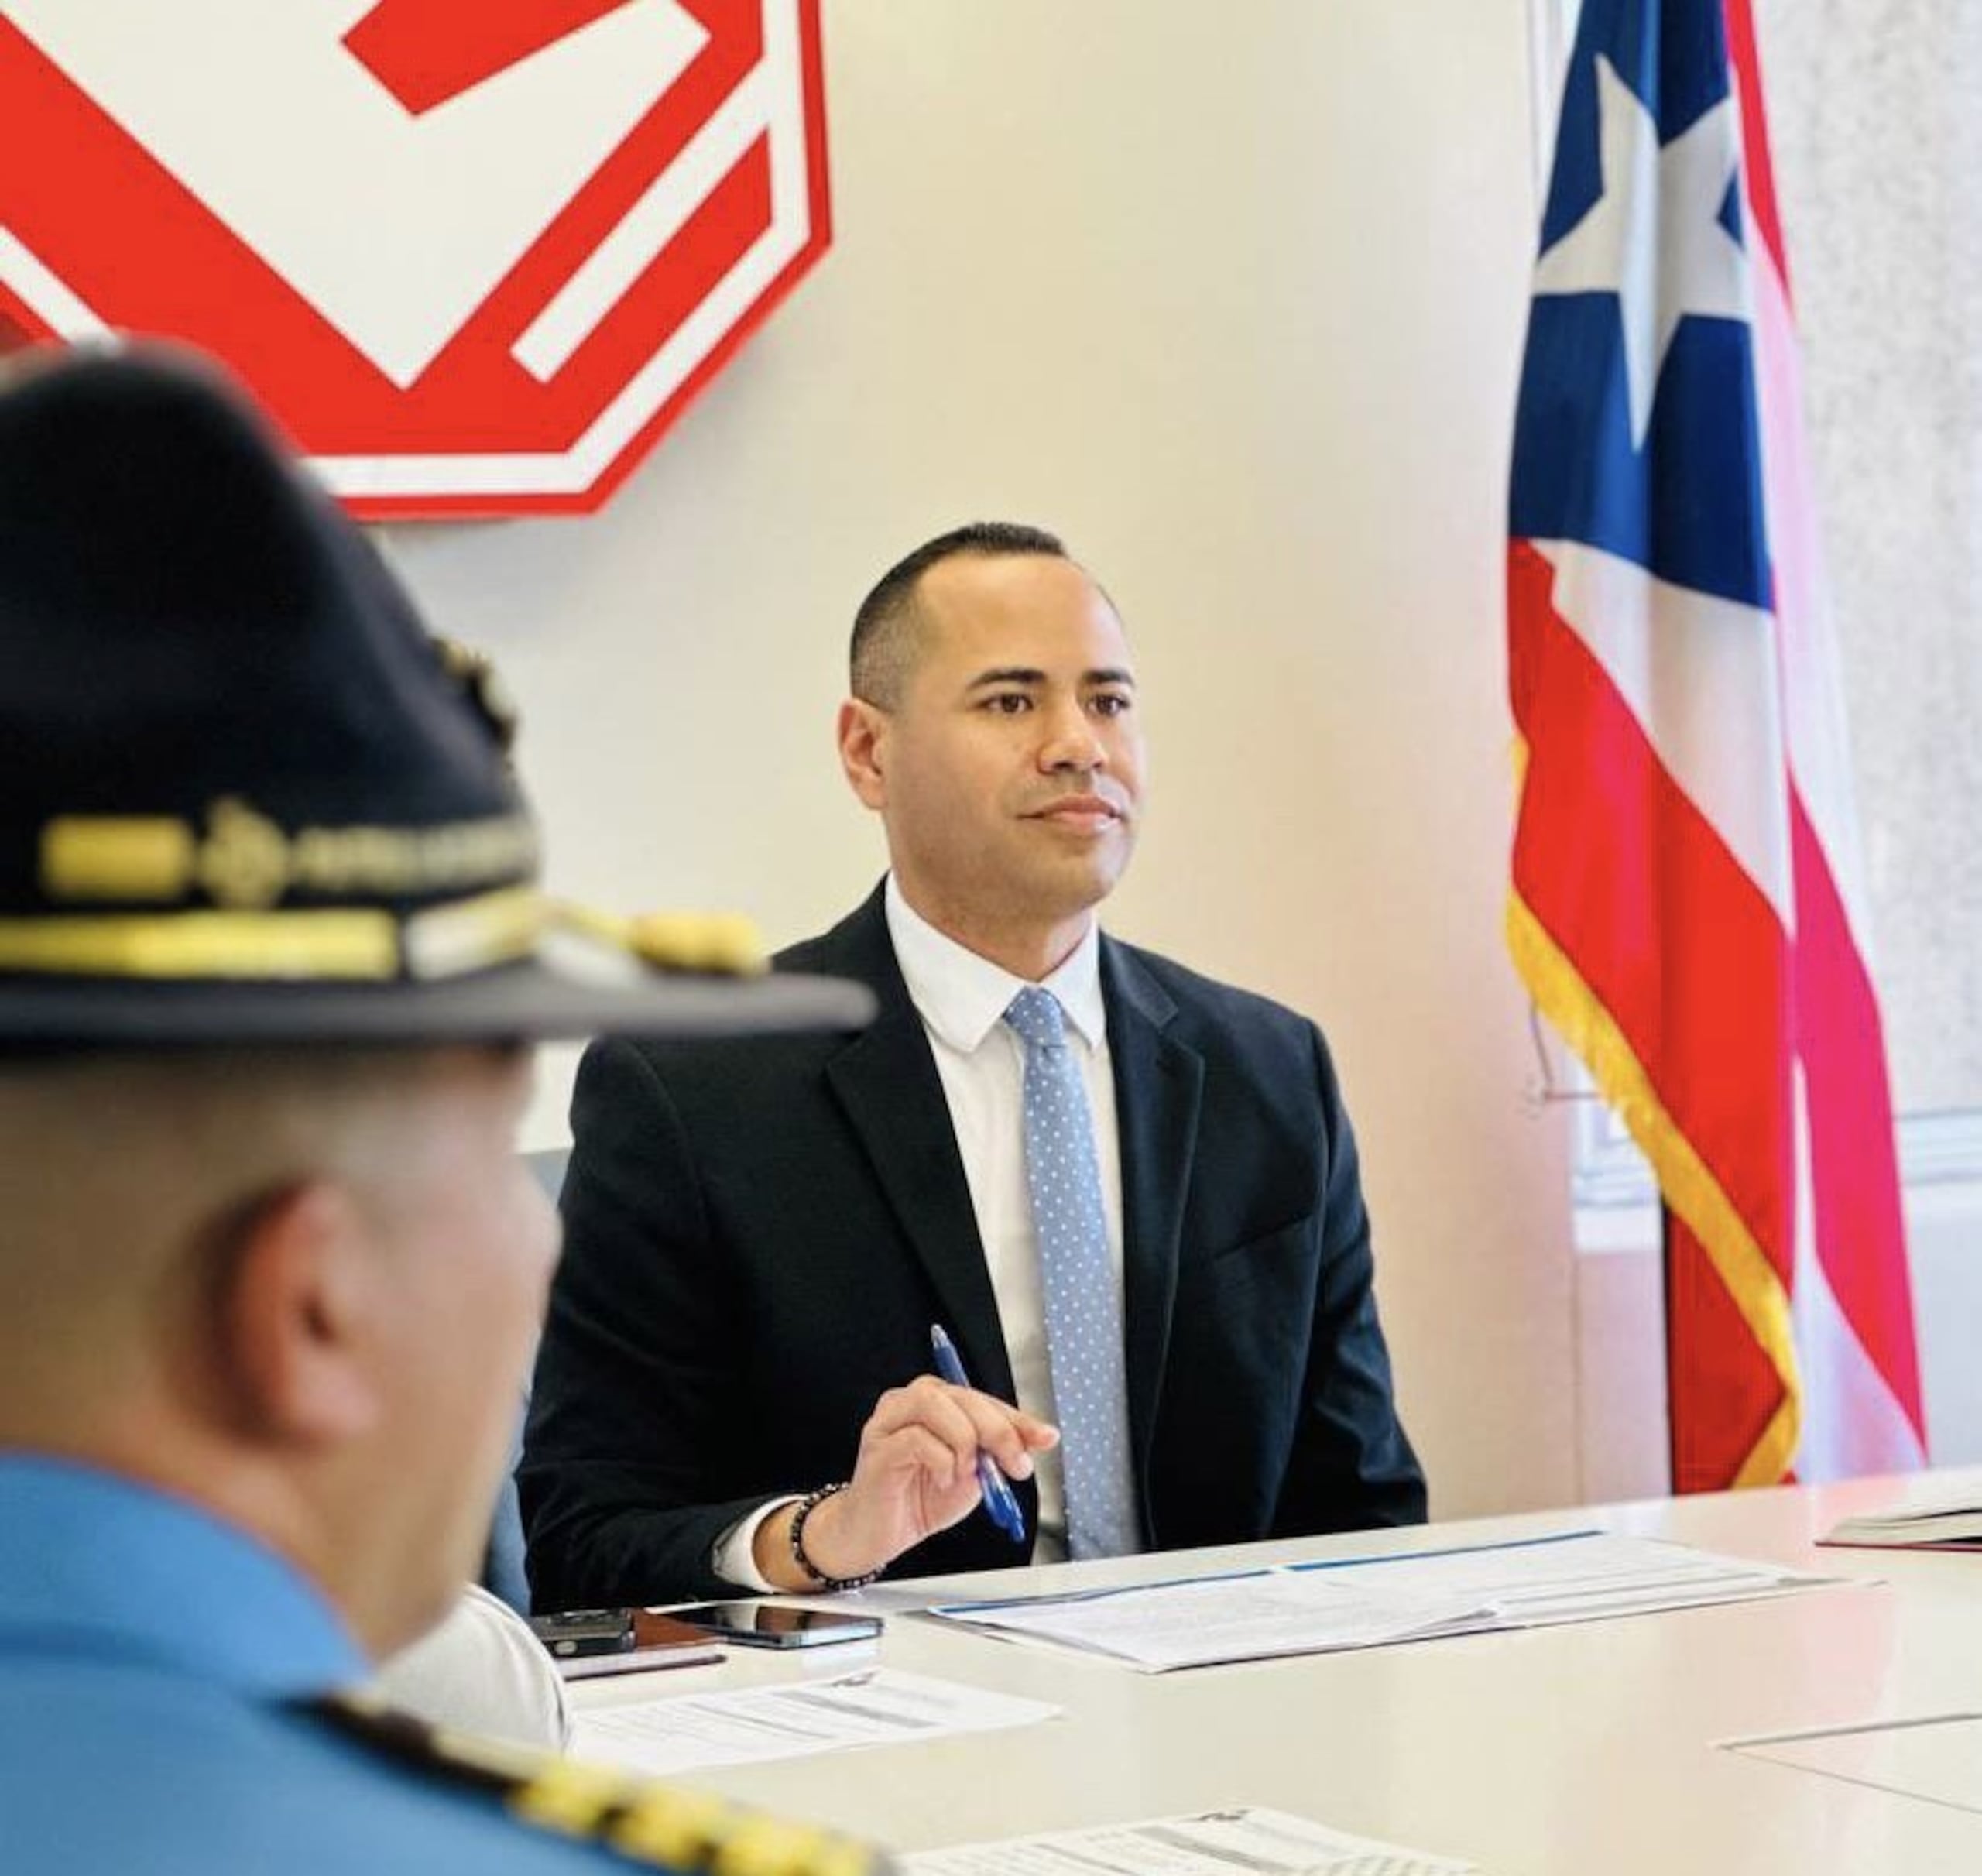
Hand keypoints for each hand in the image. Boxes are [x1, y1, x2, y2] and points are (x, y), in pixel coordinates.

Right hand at [755, 1378, 1056, 1589]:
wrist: (878, 1534)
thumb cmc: (921, 1498)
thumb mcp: (974, 1475)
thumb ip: (998, 1453)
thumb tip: (1038, 1438)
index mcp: (938, 1402)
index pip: (983, 1399)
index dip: (1017, 1418)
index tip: (1045, 1437)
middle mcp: (911, 1401)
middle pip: (963, 1395)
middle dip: (998, 1429)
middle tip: (1015, 1465)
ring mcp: (891, 1420)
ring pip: (938, 1405)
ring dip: (964, 1441)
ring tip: (966, 1474)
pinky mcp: (878, 1445)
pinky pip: (918, 1439)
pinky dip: (942, 1462)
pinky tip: (942, 1481)